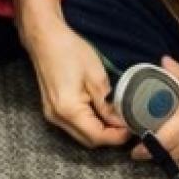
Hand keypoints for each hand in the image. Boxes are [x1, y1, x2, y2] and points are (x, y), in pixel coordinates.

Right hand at [12, 0, 129, 147]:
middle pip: (88, 140)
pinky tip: (101, 113)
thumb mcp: (96, 76)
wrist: (45, 38)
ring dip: (100, 131)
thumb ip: (108, 104)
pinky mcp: (52, 109)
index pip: (97, 136)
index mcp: (69, 110)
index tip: (133, 129)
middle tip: (128, 125)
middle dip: (110, 137)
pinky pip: (74, 125)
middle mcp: (57, 118)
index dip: (117, 137)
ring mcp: (52, 115)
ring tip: (118, 119)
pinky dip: (89, 124)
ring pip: (81, 134)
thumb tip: (120, 121)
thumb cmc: (70, 51)